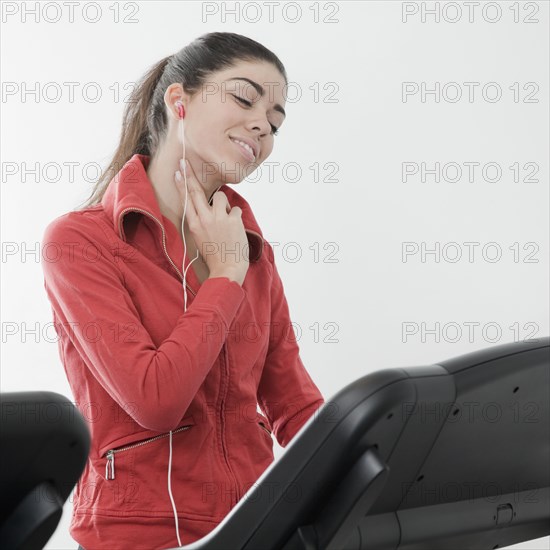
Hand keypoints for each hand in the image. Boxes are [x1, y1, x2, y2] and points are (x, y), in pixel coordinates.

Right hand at [174, 158, 248, 285]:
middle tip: (185, 161)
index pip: (186, 200)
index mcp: (194, 225)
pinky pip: (235, 210)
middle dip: (190, 174)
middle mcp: (204, 219)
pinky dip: (236, 218)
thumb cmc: (215, 255)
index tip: (178, 171)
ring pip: (221, 197)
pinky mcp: (233, 220)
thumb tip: (209, 205)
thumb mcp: (201, 238)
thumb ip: (201, 221)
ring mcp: (219, 218)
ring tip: (225, 220)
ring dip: (224, 204)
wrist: (227, 269)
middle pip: (196, 191)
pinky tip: (235, 230)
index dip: (182, 184)